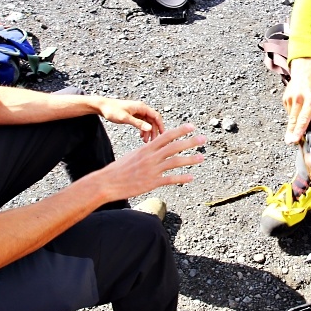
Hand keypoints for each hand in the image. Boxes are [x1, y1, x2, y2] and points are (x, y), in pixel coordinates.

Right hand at [91, 123, 205, 201]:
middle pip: (174, 146)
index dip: (180, 130)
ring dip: (190, 159)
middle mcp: (150, 157)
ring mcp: (152, 170)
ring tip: (202, 157)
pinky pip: (170, 179)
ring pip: (175, 162)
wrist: (107, 182)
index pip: (166, 136)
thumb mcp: (133, 155)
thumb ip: (146, 152)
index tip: (191, 126)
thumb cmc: (119, 169)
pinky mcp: (151, 183)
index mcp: (146, 148)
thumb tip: (154, 148)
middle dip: (190, 142)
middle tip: (203, 139)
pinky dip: (182, 178)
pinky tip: (191, 177)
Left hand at [98, 98, 164, 142]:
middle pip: (153, 120)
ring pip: (147, 123)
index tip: (163, 135)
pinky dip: (143, 130)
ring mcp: (138, 112)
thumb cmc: (112, 110)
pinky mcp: (134, 115)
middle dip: (154, 131)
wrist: (103, 106)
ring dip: (148, 131)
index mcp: (142, 107)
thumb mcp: (125, 118)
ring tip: (145, 141)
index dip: (160, 125)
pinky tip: (141, 136)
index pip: (156, 116)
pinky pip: (142, 123)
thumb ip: (138, 123)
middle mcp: (141, 109)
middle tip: (153, 141)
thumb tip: (149, 128)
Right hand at [283, 58, 310, 143]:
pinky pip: (288, 111)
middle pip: (294, 119)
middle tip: (289, 141)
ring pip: (290, 117)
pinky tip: (296, 111)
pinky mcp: (285, 99)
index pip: (304, 118)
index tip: (296, 138)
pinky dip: (292, 115)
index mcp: (310, 100)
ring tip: (292, 133)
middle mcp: (299, 99)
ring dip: (292, 126)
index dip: (300, 129)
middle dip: (291, 132)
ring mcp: (290, 99)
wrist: (303, 73)